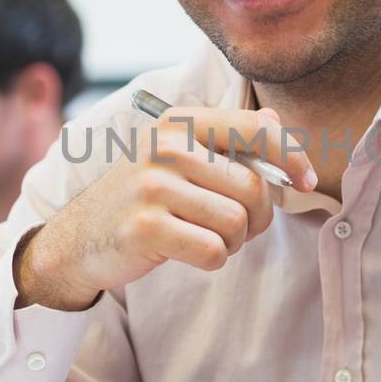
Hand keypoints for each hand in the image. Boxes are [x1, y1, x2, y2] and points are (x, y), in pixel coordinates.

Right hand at [16, 105, 316, 310]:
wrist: (76, 241)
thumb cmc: (141, 199)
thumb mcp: (177, 158)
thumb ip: (226, 140)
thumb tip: (276, 122)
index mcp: (179, 122)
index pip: (256, 128)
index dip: (291, 156)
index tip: (304, 181)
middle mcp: (166, 146)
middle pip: (253, 187)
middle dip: (257, 217)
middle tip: (233, 227)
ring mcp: (153, 186)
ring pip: (237, 222)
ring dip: (232, 242)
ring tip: (203, 236)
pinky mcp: (146, 227)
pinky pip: (213, 251)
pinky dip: (212, 260)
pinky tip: (187, 252)